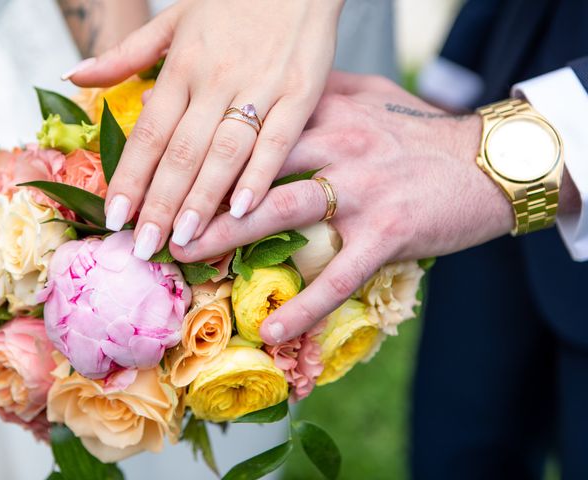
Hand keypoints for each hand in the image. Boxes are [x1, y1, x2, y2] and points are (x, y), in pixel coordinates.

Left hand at [66, 0, 343, 258]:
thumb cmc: (232, 1)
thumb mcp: (173, 19)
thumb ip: (126, 54)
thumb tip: (76, 74)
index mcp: (183, 66)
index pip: (149, 132)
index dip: (130, 177)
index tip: (114, 217)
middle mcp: (216, 80)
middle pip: (181, 151)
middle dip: (161, 203)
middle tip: (144, 246)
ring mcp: (260, 88)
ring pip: (224, 152)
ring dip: (203, 199)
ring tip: (186, 239)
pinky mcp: (300, 93)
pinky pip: (278, 140)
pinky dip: (261, 175)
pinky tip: (244, 209)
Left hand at [171, 72, 578, 343]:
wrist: (488, 161)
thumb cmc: (420, 133)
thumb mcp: (368, 99)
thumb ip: (319, 99)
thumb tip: (272, 104)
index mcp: (326, 110)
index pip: (250, 128)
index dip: (201, 149)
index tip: (161, 172)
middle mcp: (339, 144)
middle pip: (253, 167)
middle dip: (197, 194)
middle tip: (150, 219)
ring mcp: (363, 189)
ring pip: (283, 212)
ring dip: (229, 237)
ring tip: (185, 259)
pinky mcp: (389, 231)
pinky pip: (339, 274)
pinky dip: (305, 304)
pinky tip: (273, 328)